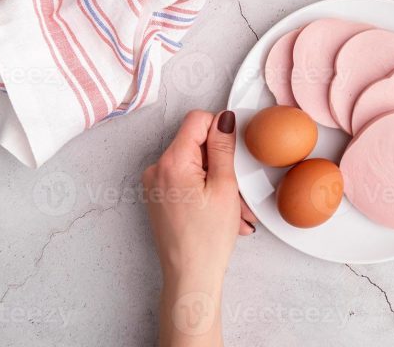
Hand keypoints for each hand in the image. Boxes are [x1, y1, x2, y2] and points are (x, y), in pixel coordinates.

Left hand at [142, 110, 255, 345]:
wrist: (190, 276)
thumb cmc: (207, 238)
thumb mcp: (225, 186)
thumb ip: (223, 147)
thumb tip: (224, 118)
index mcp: (171, 162)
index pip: (197, 120)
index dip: (220, 131)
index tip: (233, 154)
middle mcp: (157, 169)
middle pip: (196, 144)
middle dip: (222, 163)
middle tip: (237, 191)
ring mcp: (156, 184)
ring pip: (195, 165)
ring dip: (218, 181)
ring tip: (234, 210)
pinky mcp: (159, 196)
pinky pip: (187, 180)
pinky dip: (207, 191)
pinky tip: (221, 212)